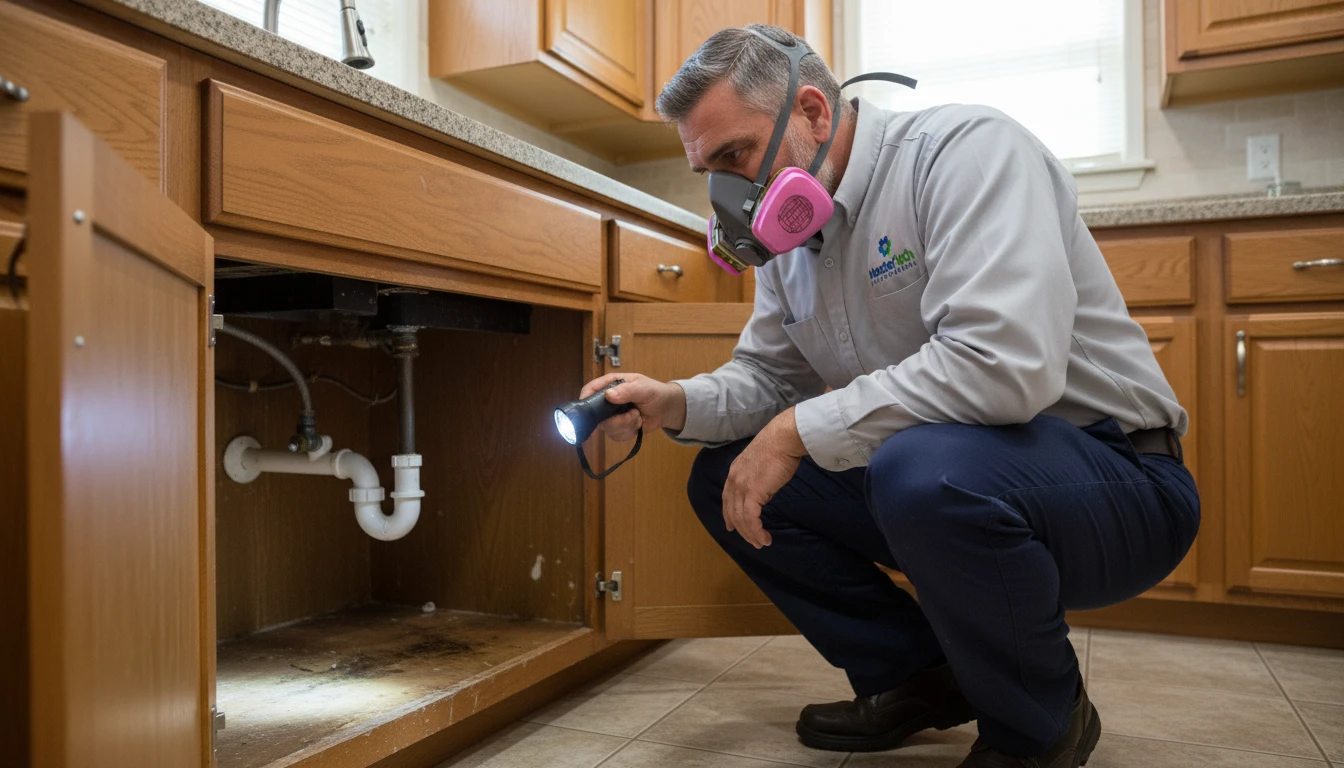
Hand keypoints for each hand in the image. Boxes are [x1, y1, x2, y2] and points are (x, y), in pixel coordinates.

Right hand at [578, 373, 686, 441]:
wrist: (666, 409)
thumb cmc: (655, 393)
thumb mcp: (643, 388)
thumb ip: (627, 391)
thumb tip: (609, 395)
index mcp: (611, 384)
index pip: (590, 390)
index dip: (586, 398)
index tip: (588, 408)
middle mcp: (608, 401)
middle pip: (596, 415)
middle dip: (615, 419)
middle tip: (632, 414)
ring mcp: (612, 415)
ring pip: (607, 428)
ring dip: (625, 425)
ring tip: (637, 416)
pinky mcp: (618, 427)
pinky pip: (616, 436)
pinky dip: (629, 432)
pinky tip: (637, 424)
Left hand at [723, 408, 807, 548]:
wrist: (784, 438)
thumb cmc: (779, 446)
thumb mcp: (763, 462)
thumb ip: (758, 475)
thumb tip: (765, 486)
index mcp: (735, 471)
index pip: (727, 498)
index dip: (728, 514)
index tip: (730, 526)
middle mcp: (734, 480)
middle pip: (732, 511)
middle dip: (741, 529)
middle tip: (752, 541)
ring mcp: (741, 487)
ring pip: (741, 519)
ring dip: (751, 534)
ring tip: (761, 543)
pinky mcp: (752, 493)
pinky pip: (751, 519)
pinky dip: (756, 532)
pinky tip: (764, 539)